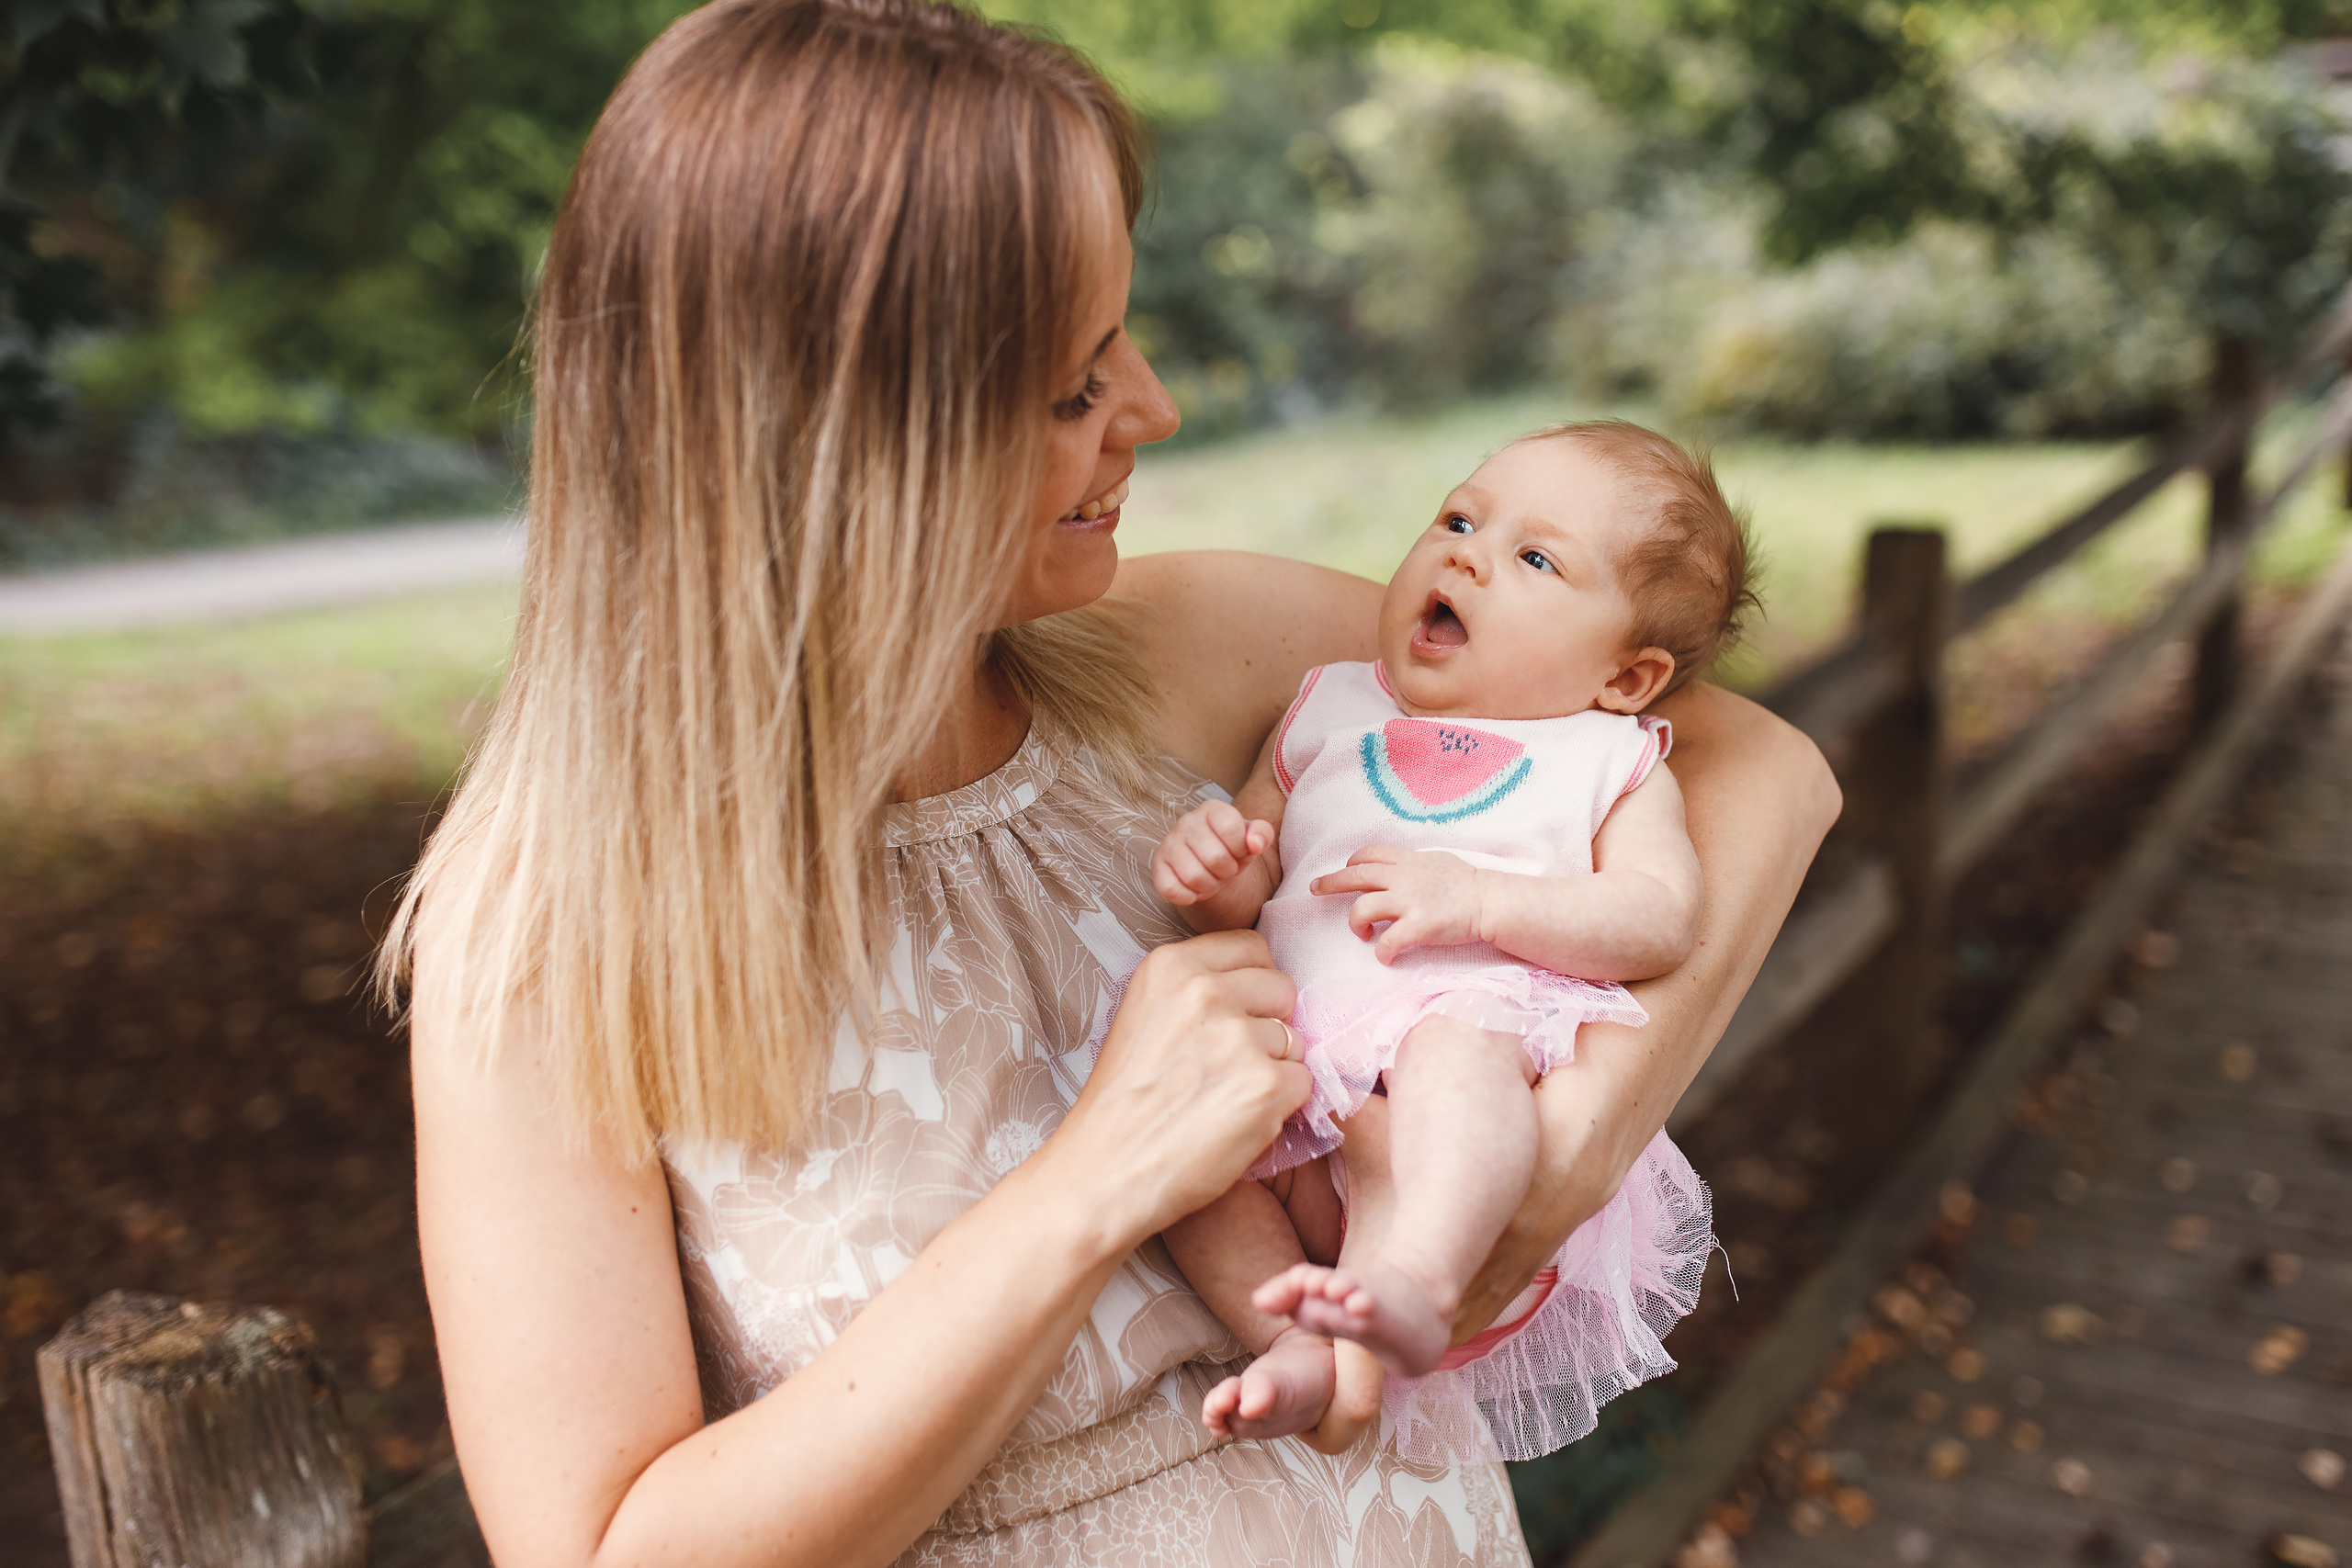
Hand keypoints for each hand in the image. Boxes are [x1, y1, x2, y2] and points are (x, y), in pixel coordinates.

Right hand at [1051, 932, 1309, 1240]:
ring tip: (1225, 1099)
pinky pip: (1304, 1082)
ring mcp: (1237, 1036)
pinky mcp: (1265, 1085)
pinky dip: (1282, 1106)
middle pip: (1282, 989)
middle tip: (1230, 1066)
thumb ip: (1197, 992)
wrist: (1103, 1174)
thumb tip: (1261, 991)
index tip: (1232, 1019)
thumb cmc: (1123, 1105)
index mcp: (1170, 966)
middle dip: (1269, 1025)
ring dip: (1274, 1069)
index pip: (1252, 948)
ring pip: (1296, 1039)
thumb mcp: (1143, 1017)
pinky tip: (1239, 1123)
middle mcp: (1204, 991)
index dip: (1251, 988)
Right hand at [1152, 801, 1276, 905]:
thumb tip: (1255, 843)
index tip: (1238, 852)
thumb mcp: (1253, 838)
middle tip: (1225, 870)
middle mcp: (1186, 821)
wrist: (1209, 863)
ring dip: (1209, 886)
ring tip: (1211, 878)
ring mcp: (1169, 844)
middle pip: (1215, 857)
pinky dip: (1188, 896)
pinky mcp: (1158, 867)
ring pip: (1193, 877)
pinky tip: (1194, 888)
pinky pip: (1172, 890)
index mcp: (1212, 809)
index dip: (1240, 848)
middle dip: (1227, 871)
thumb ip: (1262, 834)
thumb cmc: (1232, 848)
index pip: (1230, 827)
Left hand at [1309, 845, 1486, 962]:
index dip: (1353, 861)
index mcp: (1409, 861)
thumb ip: (1415, 865)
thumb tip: (1401, 868)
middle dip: (1330, 882)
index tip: (1345, 869)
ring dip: (1355, 923)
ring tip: (1361, 934)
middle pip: (1356, 875)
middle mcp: (1404, 878)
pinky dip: (1381, 952)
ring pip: (1362, 908)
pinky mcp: (1418, 926)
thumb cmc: (1470, 884)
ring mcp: (1409, 902)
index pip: (1371, 853)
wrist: (1491, 902)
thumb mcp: (1439, 862)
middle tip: (1315, 889)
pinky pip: (1387, 942)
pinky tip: (1385, 957)